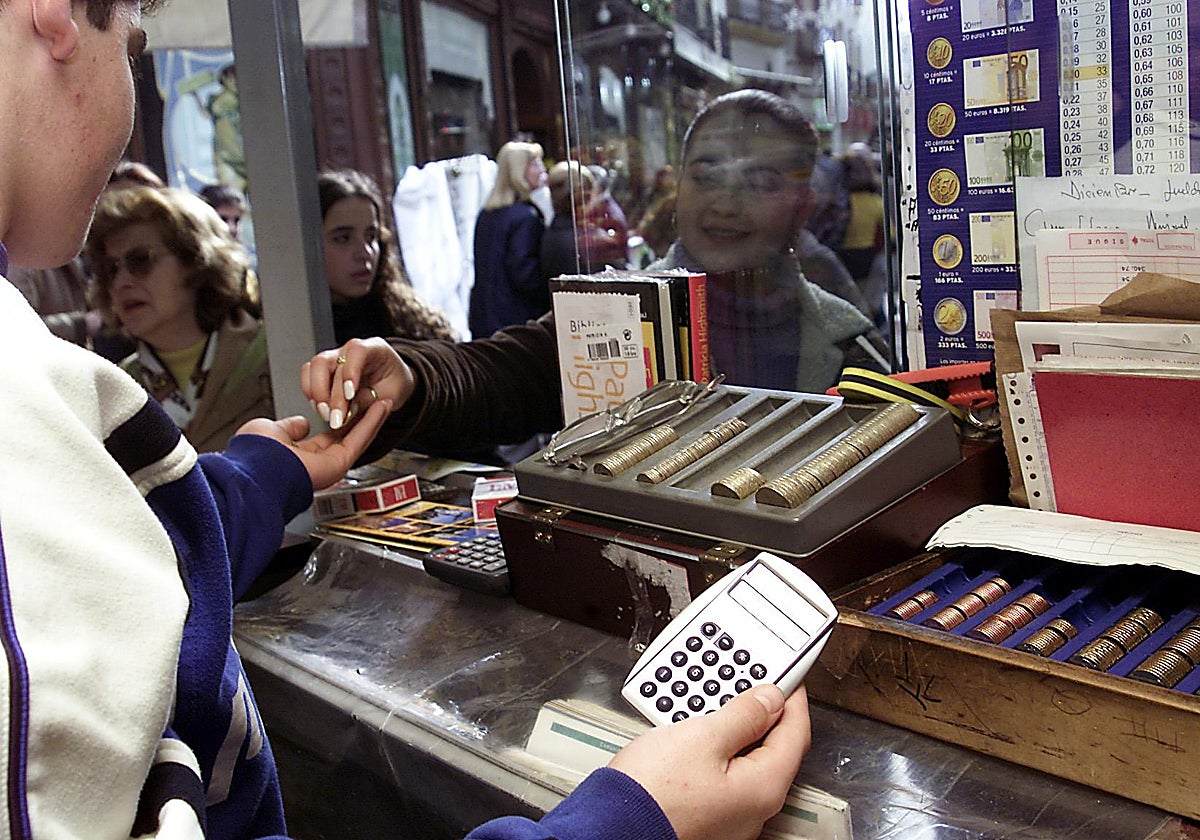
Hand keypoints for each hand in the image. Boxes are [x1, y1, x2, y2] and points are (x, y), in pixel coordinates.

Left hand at [235, 398, 391, 490]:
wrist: (254, 469)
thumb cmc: (253, 454)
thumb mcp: (271, 429)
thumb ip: (290, 427)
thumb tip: (302, 422)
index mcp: (297, 458)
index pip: (324, 438)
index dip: (337, 420)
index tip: (345, 407)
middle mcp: (314, 465)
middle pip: (344, 438)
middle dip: (360, 419)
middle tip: (373, 402)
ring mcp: (327, 467)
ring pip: (355, 439)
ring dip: (371, 419)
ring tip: (383, 401)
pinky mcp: (338, 465)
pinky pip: (358, 440)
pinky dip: (371, 422)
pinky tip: (380, 407)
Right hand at [300, 338, 416, 429]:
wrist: (392, 382)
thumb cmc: (394, 384)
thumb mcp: (391, 394)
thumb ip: (368, 400)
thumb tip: (346, 411)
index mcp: (373, 348)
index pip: (357, 352)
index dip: (351, 372)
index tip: (350, 395)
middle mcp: (350, 350)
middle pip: (326, 361)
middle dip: (328, 392)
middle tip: (334, 416)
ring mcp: (335, 358)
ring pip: (313, 367)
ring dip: (316, 393)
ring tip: (326, 414)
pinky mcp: (325, 370)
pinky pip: (309, 376)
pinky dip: (311, 394)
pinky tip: (321, 408)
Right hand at [608, 685, 809, 839]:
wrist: (611, 823)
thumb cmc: (653, 790)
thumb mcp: (703, 736)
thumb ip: (744, 715)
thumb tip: (770, 699)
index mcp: (764, 788)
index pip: (795, 733)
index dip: (791, 698)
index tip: (783, 675)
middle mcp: (754, 808)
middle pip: (773, 749)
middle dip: (762, 712)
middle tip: (749, 684)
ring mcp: (731, 816)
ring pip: (746, 761)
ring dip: (736, 729)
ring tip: (716, 702)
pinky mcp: (707, 815)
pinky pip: (724, 775)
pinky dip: (718, 750)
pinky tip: (698, 733)